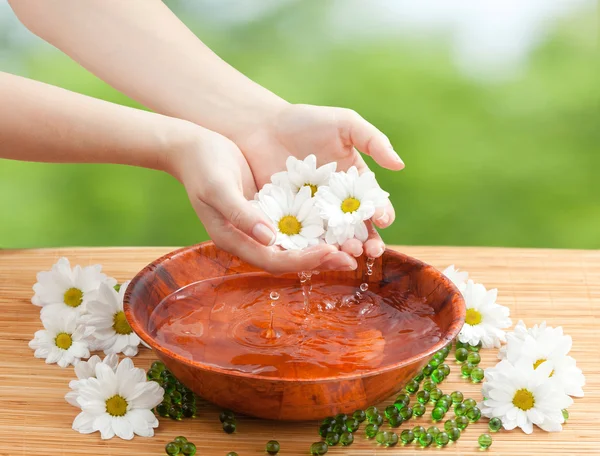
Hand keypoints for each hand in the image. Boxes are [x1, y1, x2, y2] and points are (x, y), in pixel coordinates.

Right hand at [166, 125, 355, 273]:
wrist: (194, 147)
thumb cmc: (203, 166)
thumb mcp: (218, 188)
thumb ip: (241, 213)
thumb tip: (268, 238)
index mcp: (235, 239)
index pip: (274, 260)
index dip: (303, 260)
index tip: (330, 252)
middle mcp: (250, 238)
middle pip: (289, 258)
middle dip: (321, 259)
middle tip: (353, 257)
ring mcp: (260, 226)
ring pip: (296, 244)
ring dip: (324, 246)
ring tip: (354, 245)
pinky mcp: (269, 210)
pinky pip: (296, 224)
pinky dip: (317, 227)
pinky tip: (339, 221)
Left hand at [236, 103, 403, 258]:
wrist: (262, 128)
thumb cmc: (306, 122)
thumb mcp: (344, 124)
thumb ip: (373, 141)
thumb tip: (400, 165)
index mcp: (356, 184)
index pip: (375, 204)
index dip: (382, 213)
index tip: (383, 218)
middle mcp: (338, 205)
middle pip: (358, 229)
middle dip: (366, 242)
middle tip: (368, 250)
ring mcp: (314, 216)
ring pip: (333, 240)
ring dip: (342, 250)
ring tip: (345, 253)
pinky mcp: (289, 223)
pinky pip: (303, 240)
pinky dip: (310, 250)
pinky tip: (315, 254)